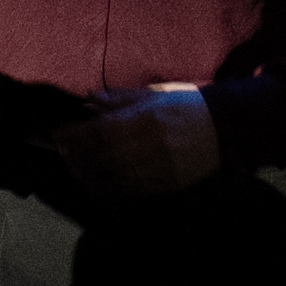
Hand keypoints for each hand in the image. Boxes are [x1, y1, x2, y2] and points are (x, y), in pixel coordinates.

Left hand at [56, 84, 224, 199]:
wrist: (226, 128)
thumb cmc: (187, 106)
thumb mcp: (155, 94)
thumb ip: (121, 98)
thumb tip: (89, 99)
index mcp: (148, 117)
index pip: (100, 130)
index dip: (74, 135)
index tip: (58, 134)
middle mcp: (152, 143)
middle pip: (102, 156)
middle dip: (76, 156)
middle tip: (62, 153)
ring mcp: (161, 166)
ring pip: (113, 177)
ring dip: (87, 175)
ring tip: (75, 168)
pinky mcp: (167, 183)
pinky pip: (130, 191)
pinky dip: (108, 189)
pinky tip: (96, 184)